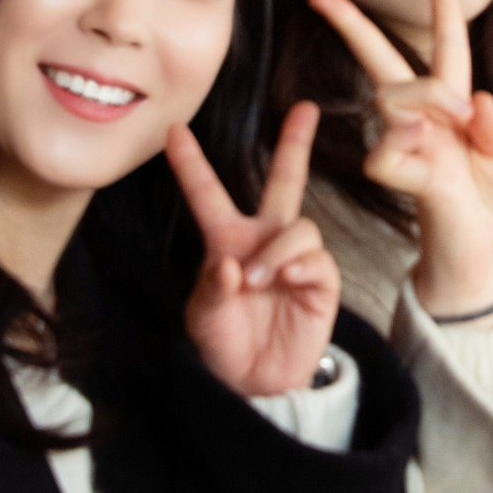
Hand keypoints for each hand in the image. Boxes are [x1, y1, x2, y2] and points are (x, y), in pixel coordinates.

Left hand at [167, 102, 338, 395]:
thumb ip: (212, 286)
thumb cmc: (223, 343)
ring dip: (276, 252)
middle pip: (285, 180)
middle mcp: (264, 240)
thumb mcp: (202, 316)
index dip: (190, 163)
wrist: (254, 384)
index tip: (172, 131)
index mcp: (227, 240)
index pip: (207, 194)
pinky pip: (316, 258)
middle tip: (306, 108)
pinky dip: (297, 268)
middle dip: (295, 143)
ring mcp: (295, 258)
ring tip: (259, 281)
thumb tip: (235, 263)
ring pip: (298, 226)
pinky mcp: (321, 282)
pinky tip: (286, 284)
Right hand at [309, 0, 492, 321]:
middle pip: (384, 61)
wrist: (480, 262)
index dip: (442, 7)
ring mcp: (409, 144)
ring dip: (426, 99)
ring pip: (393, 97)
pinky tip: (431, 169)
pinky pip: (390, 149)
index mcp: (456, 108)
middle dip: (353, 26)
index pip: (447, 48)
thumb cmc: (491, 211)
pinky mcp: (400, 174)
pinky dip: (409, 152)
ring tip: (457, 128)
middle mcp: (426, 119)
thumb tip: (473, 96)